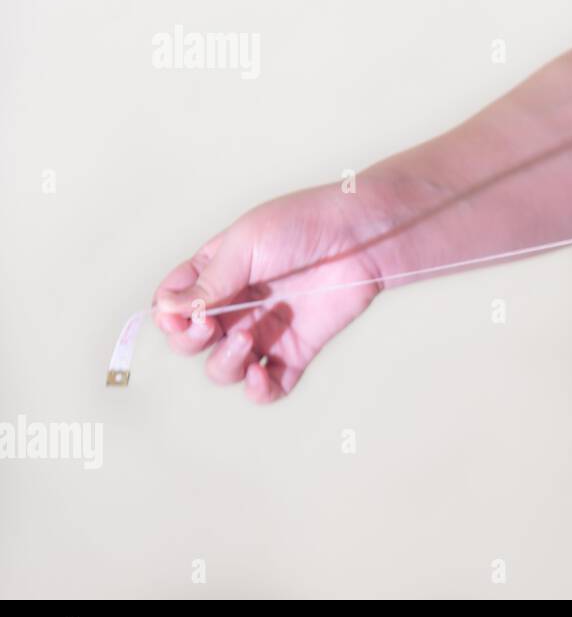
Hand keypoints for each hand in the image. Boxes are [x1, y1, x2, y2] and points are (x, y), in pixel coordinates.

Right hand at [153, 176, 420, 402]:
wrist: (361, 237)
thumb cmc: (304, 225)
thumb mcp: (246, 244)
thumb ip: (208, 281)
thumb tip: (164, 309)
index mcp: (215, 274)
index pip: (173, 305)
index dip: (168, 317)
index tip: (176, 315)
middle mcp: (236, 305)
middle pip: (191, 342)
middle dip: (191, 340)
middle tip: (210, 324)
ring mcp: (265, 330)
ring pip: (224, 368)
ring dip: (223, 363)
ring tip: (246, 340)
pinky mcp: (296, 350)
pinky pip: (270, 386)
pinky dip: (259, 391)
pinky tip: (260, 376)